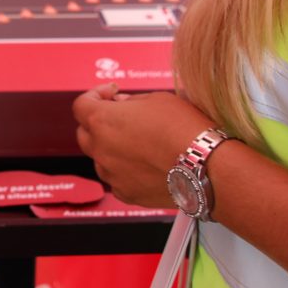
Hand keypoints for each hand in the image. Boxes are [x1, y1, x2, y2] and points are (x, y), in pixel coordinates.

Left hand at [72, 86, 214, 207]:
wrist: (206, 167)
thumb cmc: (185, 130)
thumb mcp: (157, 99)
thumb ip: (130, 102)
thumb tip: (121, 105)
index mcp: (102, 121)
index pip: (81, 105)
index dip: (95, 96)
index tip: (110, 94)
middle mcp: (101, 149)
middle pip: (85, 133)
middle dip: (98, 123)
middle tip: (120, 117)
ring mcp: (111, 174)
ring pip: (100, 158)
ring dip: (111, 149)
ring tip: (139, 144)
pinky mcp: (125, 194)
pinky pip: (116, 178)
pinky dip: (124, 170)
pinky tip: (145, 164)